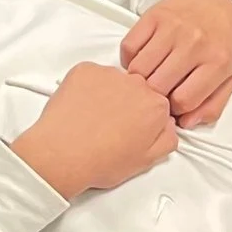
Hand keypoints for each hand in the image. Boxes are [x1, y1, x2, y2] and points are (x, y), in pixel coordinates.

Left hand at [10, 62, 176, 200]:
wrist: (63, 154)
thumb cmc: (101, 161)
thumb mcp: (146, 161)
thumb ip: (167, 139)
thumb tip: (168, 125)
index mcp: (156, 106)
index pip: (158, 103)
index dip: (144, 117)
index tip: (132, 127)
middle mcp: (136, 84)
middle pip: (137, 89)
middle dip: (128, 103)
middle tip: (111, 124)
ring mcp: (109, 74)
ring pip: (114, 80)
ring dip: (107, 93)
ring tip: (92, 118)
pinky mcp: (85, 70)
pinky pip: (91, 74)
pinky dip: (86, 87)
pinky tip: (80, 107)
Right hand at [120, 0, 231, 127]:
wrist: (215, 1)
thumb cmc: (221, 41)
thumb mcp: (229, 76)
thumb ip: (212, 105)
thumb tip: (187, 124)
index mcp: (217, 62)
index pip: (184, 101)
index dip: (175, 110)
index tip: (173, 106)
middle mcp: (195, 44)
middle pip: (158, 87)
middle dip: (155, 97)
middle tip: (159, 93)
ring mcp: (173, 29)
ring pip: (139, 69)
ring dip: (140, 80)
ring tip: (150, 78)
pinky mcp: (153, 17)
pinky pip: (129, 47)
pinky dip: (130, 59)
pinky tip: (142, 60)